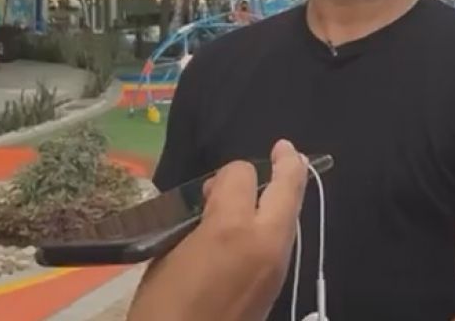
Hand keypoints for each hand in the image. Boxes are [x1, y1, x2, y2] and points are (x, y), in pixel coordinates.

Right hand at [127, 140, 308, 320]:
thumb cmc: (162, 306)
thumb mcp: (168, 254)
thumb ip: (199, 220)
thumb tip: (216, 203)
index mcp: (231, 227)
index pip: (241, 175)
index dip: (228, 173)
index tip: (213, 184)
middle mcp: (264, 239)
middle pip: (289, 187)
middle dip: (289, 163)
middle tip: (285, 149)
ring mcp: (277, 262)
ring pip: (292, 215)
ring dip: (285, 196)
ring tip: (277, 180)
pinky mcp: (278, 283)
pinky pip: (284, 240)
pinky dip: (278, 223)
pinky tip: (264, 222)